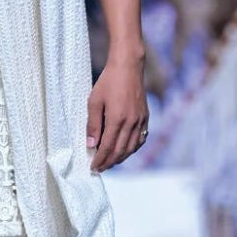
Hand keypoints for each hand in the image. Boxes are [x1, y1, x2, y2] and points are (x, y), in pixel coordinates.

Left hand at [86, 56, 148, 171]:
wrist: (128, 67)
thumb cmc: (108, 82)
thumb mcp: (94, 101)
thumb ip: (93, 124)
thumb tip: (91, 145)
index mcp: (117, 119)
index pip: (107, 147)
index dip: (100, 160)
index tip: (93, 167)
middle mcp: (131, 123)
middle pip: (120, 151)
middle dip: (109, 163)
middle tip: (100, 169)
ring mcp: (140, 121)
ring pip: (131, 148)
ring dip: (120, 158)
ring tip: (110, 163)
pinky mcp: (145, 117)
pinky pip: (140, 139)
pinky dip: (132, 149)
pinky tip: (125, 151)